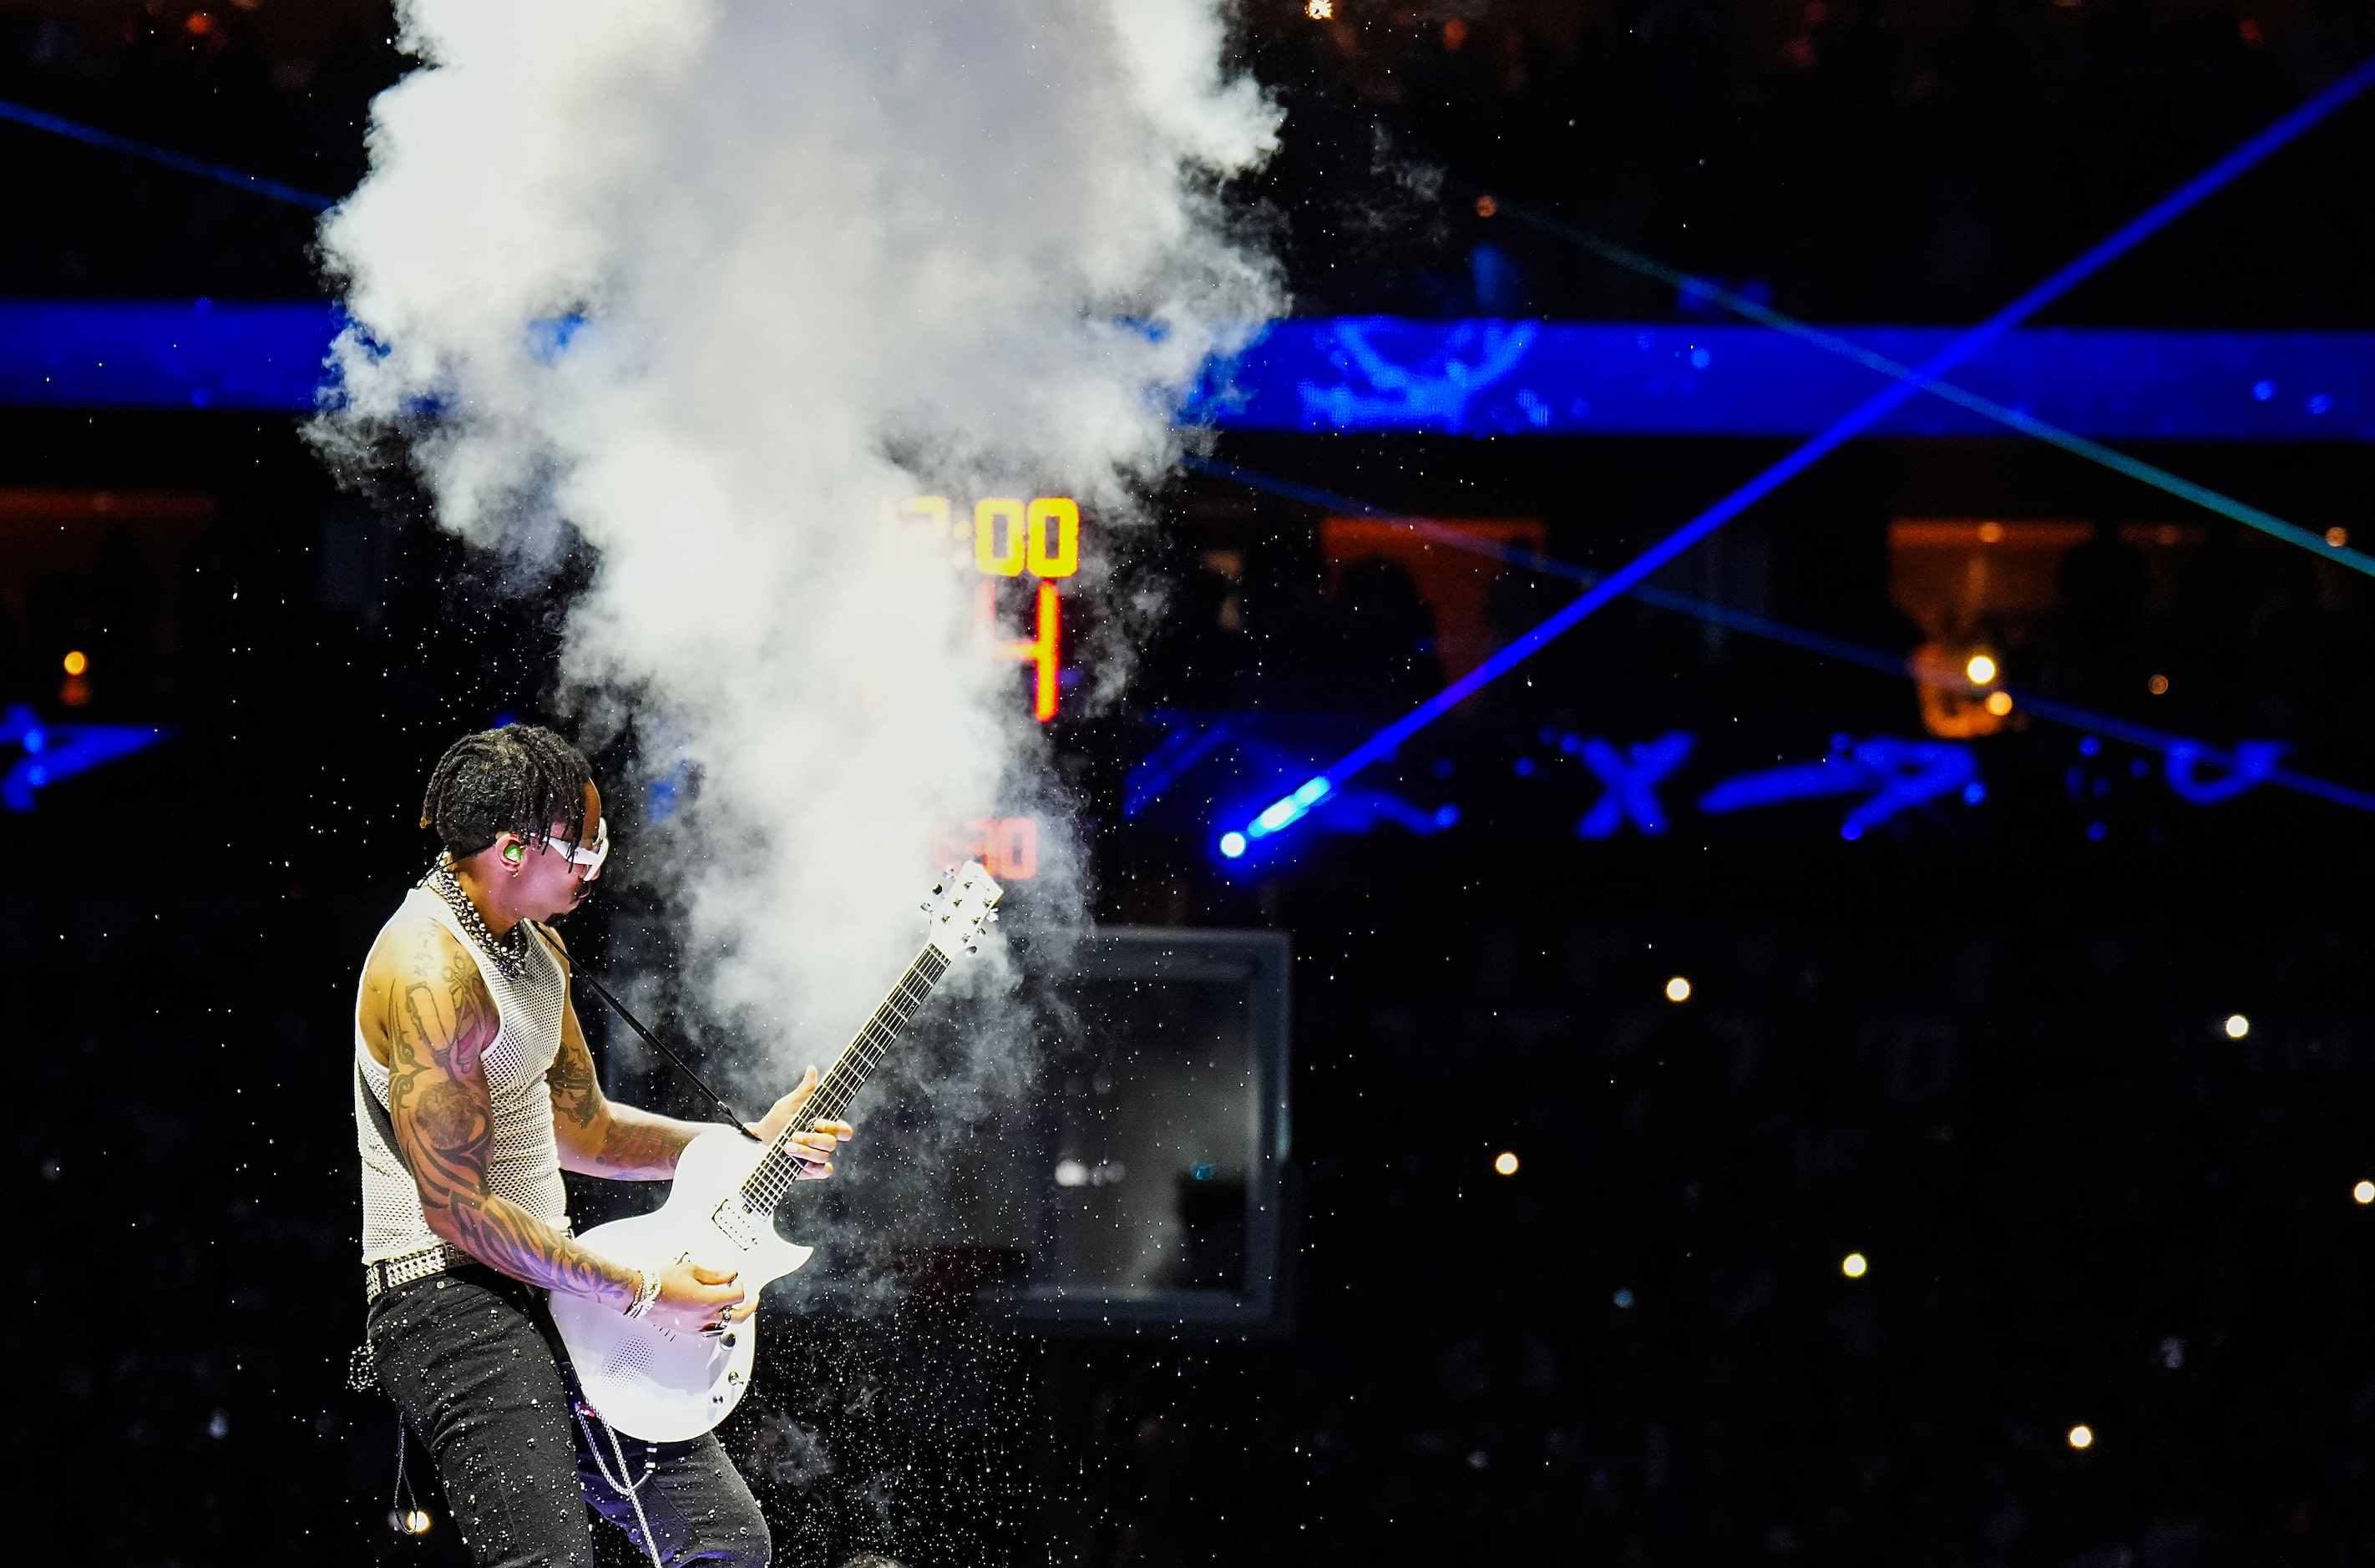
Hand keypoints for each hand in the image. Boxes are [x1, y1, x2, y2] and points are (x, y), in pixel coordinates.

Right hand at [647, 1261, 750, 1336]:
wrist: (642, 1295)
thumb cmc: (662, 1282)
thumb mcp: (692, 1270)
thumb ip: (715, 1274)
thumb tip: (729, 1275)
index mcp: (709, 1300)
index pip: (737, 1296)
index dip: (740, 1286)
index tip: (734, 1280)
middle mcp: (705, 1316)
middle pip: (739, 1316)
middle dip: (749, 1307)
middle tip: (753, 1299)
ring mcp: (697, 1326)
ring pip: (725, 1326)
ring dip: (733, 1316)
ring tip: (735, 1308)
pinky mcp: (688, 1331)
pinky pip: (710, 1332)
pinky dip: (718, 1325)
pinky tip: (716, 1319)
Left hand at [746, 1065, 855, 1179]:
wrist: (757, 1141)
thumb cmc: (777, 1120)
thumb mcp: (789, 1103)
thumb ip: (805, 1090)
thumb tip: (812, 1069)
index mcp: (824, 1126)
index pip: (843, 1130)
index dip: (834, 1127)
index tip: (816, 1122)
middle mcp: (822, 1142)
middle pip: (832, 1143)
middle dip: (812, 1139)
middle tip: (794, 1134)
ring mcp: (817, 1158)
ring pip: (824, 1158)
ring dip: (805, 1152)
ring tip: (786, 1146)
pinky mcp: (809, 1171)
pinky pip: (823, 1172)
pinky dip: (816, 1169)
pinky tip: (801, 1164)